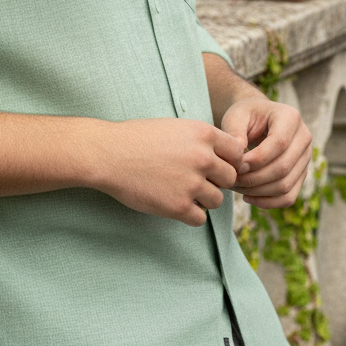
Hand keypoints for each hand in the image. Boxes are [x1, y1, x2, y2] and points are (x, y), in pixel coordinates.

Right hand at [95, 117, 244, 227]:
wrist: (108, 153)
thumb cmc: (137, 138)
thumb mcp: (174, 127)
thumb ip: (201, 140)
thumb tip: (223, 158)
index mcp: (203, 134)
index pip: (237, 153)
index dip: (228, 161)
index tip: (215, 166)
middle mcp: (202, 158)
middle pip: (230, 178)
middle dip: (217, 181)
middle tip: (197, 181)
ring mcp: (191, 183)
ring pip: (217, 200)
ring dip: (203, 199)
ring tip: (182, 192)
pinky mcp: (178, 206)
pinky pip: (200, 218)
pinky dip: (189, 214)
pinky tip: (173, 203)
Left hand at [219, 95, 311, 208]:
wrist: (257, 118)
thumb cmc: (245, 115)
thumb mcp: (235, 116)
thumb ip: (234, 133)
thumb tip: (239, 160)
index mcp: (290, 117)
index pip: (279, 143)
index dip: (258, 159)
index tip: (236, 166)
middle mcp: (304, 137)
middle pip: (284, 167)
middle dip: (254, 178)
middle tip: (231, 179)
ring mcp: (305, 158)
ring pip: (286, 185)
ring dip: (258, 191)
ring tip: (236, 187)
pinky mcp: (301, 174)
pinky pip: (289, 196)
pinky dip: (268, 202)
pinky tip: (247, 198)